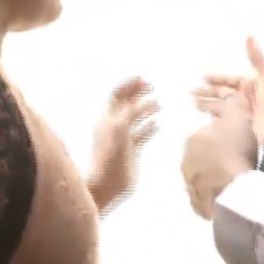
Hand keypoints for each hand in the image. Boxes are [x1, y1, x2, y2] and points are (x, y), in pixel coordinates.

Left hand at [88, 78, 158, 212]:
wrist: (106, 185)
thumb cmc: (109, 157)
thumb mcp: (119, 130)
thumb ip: (129, 113)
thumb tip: (139, 101)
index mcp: (108, 118)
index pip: (116, 95)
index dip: (127, 85)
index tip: (141, 78)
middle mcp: (114, 125)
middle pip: (126, 103)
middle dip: (138, 93)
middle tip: (152, 86)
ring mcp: (123, 138)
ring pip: (135, 118)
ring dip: (146, 109)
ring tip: (158, 105)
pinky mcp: (131, 151)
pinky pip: (141, 134)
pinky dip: (149, 127)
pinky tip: (158, 124)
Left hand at [181, 94, 258, 219]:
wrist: (234, 191)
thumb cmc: (236, 152)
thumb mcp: (239, 120)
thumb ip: (232, 107)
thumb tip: (229, 97)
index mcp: (193, 138)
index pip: (206, 134)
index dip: (221, 138)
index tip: (233, 144)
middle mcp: (184, 160)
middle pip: (201, 155)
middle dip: (213, 156)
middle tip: (232, 161)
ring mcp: (188, 184)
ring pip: (200, 176)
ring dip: (211, 176)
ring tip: (230, 181)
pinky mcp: (195, 203)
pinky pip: (203, 196)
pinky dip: (211, 194)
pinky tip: (225, 195)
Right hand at [192, 37, 263, 146]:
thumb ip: (257, 58)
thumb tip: (249, 36)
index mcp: (253, 87)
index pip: (231, 80)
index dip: (217, 79)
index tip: (203, 78)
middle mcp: (247, 100)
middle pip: (223, 94)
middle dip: (207, 93)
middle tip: (190, 92)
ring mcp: (243, 116)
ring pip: (222, 108)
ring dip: (207, 105)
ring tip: (192, 104)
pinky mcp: (240, 131)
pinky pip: (224, 123)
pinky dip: (214, 121)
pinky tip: (204, 121)